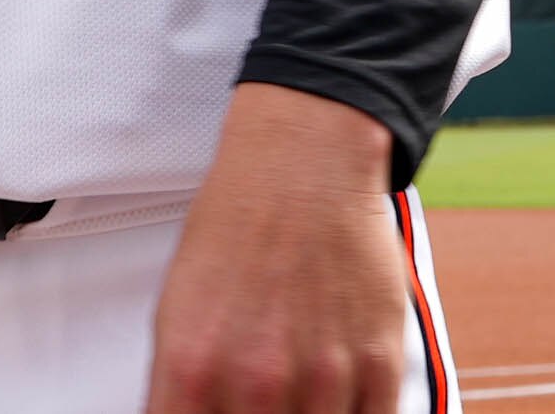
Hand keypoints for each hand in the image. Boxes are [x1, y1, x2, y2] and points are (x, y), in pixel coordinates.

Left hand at [146, 83, 407, 413]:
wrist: (303, 165)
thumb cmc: (237, 228)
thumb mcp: (176, 311)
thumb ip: (181, 391)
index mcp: (192, 366)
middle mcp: (256, 380)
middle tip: (259, 397)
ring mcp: (322, 377)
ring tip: (298, 387)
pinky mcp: (378, 367)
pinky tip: (334, 396)